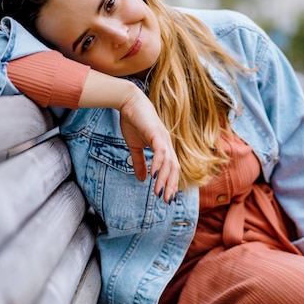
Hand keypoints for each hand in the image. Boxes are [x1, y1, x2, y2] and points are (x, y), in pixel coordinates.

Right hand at [79, 70, 179, 202]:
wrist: (128, 101)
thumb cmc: (132, 121)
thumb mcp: (134, 146)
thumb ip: (139, 162)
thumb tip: (141, 179)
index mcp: (164, 146)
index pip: (172, 168)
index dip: (171, 183)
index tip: (167, 197)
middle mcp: (167, 143)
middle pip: (175, 168)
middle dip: (171, 186)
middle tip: (167, 201)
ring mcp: (163, 138)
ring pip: (169, 163)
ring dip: (165, 179)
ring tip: (158, 193)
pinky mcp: (156, 133)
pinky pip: (161, 152)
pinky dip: (159, 164)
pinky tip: (154, 175)